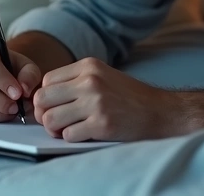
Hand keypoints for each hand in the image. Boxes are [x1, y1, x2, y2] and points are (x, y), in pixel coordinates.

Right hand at [0, 41, 41, 122]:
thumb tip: (24, 89)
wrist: (4, 77)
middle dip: (0, 101)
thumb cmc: (13, 69)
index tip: (18, 93)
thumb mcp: (26, 66)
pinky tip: (2, 113)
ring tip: (11, 110)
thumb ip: (29, 75)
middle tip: (16, 106)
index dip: (3, 81)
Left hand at [33, 57, 178, 141]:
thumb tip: (42, 99)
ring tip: (70, 129)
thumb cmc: (129, 97)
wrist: (160, 111)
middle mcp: (90, 81)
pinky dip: (72, 138)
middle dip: (45, 114)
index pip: (46, 81)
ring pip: (50, 119)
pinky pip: (68, 135)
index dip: (46, 98)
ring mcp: (96, 102)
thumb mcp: (102, 76)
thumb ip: (75, 82)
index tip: (55, 107)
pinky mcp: (102, 124)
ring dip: (56, 129)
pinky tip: (86, 134)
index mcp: (88, 66)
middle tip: (57, 122)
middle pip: (43, 99)